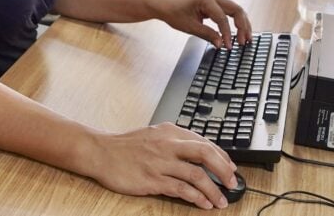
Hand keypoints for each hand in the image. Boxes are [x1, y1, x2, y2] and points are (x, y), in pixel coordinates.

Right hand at [84, 123, 237, 209]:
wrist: (100, 152)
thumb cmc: (126, 146)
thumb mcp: (153, 134)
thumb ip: (174, 140)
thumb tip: (198, 152)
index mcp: (170, 131)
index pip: (204, 142)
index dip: (222, 157)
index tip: (231, 168)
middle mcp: (168, 144)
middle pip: (205, 154)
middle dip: (224, 170)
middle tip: (233, 183)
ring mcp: (160, 162)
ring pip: (196, 175)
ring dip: (213, 190)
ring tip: (221, 201)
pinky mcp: (152, 179)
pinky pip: (181, 189)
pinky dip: (196, 197)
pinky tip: (203, 204)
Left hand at [156, 0, 251, 47]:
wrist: (164, 4)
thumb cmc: (173, 12)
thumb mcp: (190, 27)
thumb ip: (207, 35)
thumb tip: (221, 43)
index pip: (223, 18)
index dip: (227, 34)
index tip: (229, 46)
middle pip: (236, 10)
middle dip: (243, 26)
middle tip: (244, 41)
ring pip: (235, 10)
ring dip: (242, 23)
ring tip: (246, 37)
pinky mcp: (213, 3)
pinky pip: (229, 11)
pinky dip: (235, 21)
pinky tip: (238, 31)